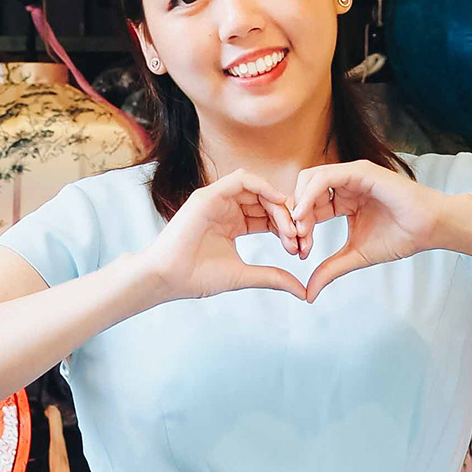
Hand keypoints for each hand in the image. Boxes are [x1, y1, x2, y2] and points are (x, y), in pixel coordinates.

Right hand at [140, 172, 311, 304]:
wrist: (168, 278)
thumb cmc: (198, 277)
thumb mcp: (244, 275)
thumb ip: (273, 277)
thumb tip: (303, 291)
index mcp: (233, 224)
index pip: (268, 217)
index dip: (286, 228)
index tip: (299, 247)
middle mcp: (226, 209)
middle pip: (266, 202)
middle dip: (287, 217)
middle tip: (298, 237)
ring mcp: (217, 200)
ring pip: (258, 190)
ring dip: (278, 204)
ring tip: (289, 224)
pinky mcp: (209, 194)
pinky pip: (241, 179)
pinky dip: (263, 186)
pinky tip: (277, 201)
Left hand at [284, 161, 444, 299]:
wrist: (428, 228)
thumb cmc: (400, 237)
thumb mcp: (356, 256)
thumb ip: (330, 270)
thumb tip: (309, 294)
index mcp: (342, 200)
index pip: (308, 207)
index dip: (298, 227)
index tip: (299, 252)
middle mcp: (344, 184)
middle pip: (302, 190)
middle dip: (294, 215)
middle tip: (295, 240)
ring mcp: (351, 175)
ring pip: (309, 179)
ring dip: (299, 204)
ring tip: (301, 230)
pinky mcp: (360, 171)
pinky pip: (325, 177)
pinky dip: (311, 194)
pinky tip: (307, 215)